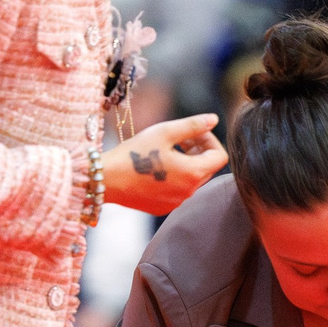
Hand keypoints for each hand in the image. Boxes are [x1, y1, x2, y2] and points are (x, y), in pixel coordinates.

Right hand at [104, 115, 226, 217]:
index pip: (220, 156)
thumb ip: (192, 125)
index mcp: (194, 173)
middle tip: (179, 139)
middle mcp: (189, 192)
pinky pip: (178, 191)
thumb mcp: (165, 132)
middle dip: (199, 150)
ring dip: (187, 163)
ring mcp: (176, 202)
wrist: (107, 179)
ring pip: (193, 180)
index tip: (192, 132)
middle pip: (207, 168)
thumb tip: (213, 119)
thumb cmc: (135, 153)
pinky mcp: (163, 207)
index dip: (209, 140)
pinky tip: (155, 166)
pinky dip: (174, 177)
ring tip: (165, 150)